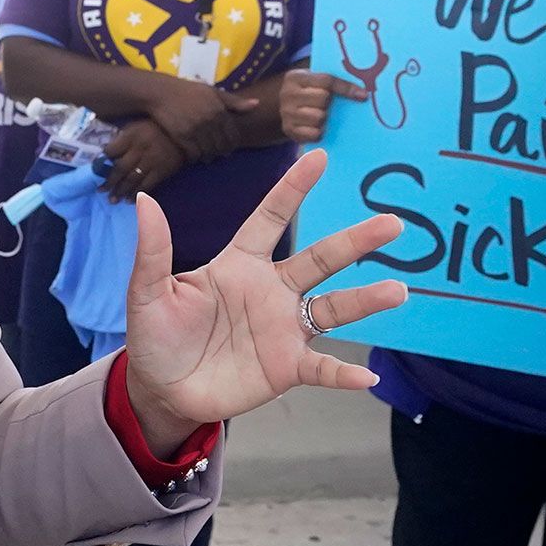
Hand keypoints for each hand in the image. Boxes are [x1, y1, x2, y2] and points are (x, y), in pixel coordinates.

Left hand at [101, 120, 186, 202]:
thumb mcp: (136, 126)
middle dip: (109, 181)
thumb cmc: (154, 128)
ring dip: (121, 191)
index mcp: (131, 136)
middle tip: (101, 191)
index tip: (95, 169)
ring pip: (132, 179)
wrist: (183, 134)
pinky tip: (129, 201)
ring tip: (112, 200)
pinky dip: (137, 194)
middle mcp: (140, 149)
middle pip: (120, 168)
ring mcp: (151, 161)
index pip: (111, 151)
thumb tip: (106, 153)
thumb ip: (122, 138)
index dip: (102, 161)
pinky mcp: (162, 171)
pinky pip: (147, 185)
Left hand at [116, 149, 408, 445]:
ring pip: (333, 309)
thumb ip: (154, 250)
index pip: (271, 219)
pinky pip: (322, 367)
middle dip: (356, 242)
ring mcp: (283, 328)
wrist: (161, 389)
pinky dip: (343, 372)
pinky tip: (367, 375)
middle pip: (319, 260)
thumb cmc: (156, 335)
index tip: (320, 157)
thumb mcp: (148, 292)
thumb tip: (146, 199)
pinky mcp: (287, 367)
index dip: (293, 189)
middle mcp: (270, 290)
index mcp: (239, 265)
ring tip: (398, 291)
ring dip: (365, 301)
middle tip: (393, 224)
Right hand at [143, 77, 259, 164]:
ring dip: (209, 157)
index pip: (233, 135)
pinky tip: (194, 155)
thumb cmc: (188, 91)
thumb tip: (257, 104)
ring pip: (209, 152)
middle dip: (222, 152)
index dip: (232, 144)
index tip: (229, 147)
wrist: (160, 93)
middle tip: (219, 154)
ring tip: (207, 157)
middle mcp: (209, 121)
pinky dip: (196, 157)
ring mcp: (195, 130)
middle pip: (222, 146)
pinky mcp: (182, 137)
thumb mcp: (213, 92)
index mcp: (219, 110)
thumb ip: (234, 101)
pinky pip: (194, 154)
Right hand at [277, 70, 368, 143]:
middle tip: (330, 105)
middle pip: (323, 99)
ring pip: (319, 117)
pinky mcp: (288, 130)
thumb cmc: (307, 91)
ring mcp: (286, 113)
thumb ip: (330, 81)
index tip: (363, 95)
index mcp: (296, 77)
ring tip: (323, 116)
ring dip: (326, 118)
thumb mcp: (312, 80)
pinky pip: (314, 134)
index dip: (346, 88)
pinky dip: (320, 132)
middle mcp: (288, 94)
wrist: (281, 106)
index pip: (326, 81)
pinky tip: (319, 128)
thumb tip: (361, 90)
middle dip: (331, 103)